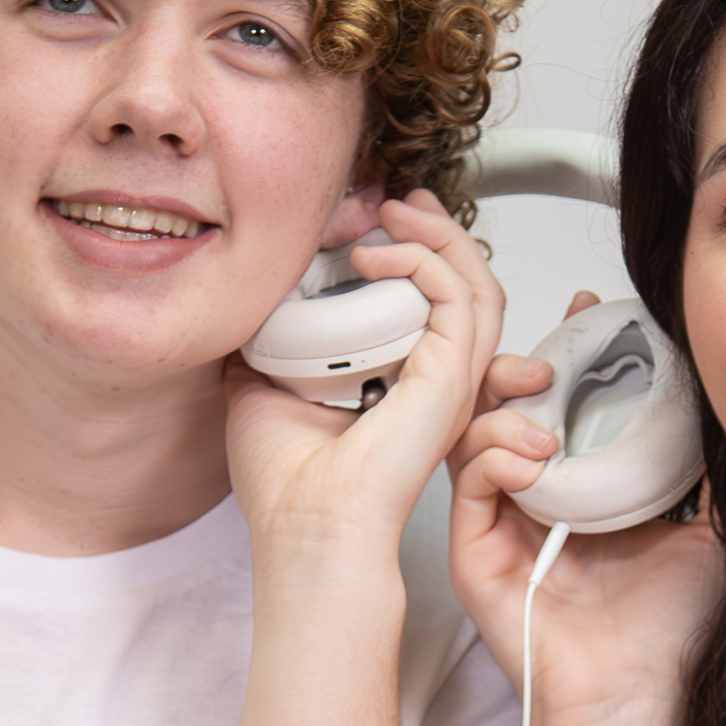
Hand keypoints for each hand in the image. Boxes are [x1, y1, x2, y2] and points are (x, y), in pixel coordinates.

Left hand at [222, 192, 504, 582]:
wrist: (303, 524)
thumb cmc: (288, 484)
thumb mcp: (259, 386)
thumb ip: (266, 342)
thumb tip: (248, 303)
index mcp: (402, 382)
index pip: (430, 303)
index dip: (408, 253)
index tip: (366, 222)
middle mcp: (434, 380)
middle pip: (465, 284)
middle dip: (436, 232)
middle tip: (397, 201)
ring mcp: (449, 379)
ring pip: (476, 283)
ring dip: (439, 235)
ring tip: (396, 210)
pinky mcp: (449, 379)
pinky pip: (458, 298)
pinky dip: (423, 262)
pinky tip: (375, 254)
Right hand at [449, 290, 725, 725]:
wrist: (637, 696)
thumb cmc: (669, 631)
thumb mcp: (712, 528)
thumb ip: (712, 469)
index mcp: (585, 488)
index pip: (566, 400)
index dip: (574, 351)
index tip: (592, 310)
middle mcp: (536, 499)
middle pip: (512, 404)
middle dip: (528, 360)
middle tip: (557, 344)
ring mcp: (500, 524)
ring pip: (477, 431)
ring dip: (506, 400)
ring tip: (543, 398)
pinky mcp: (473, 553)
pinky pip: (467, 480)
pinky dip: (494, 452)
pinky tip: (532, 452)